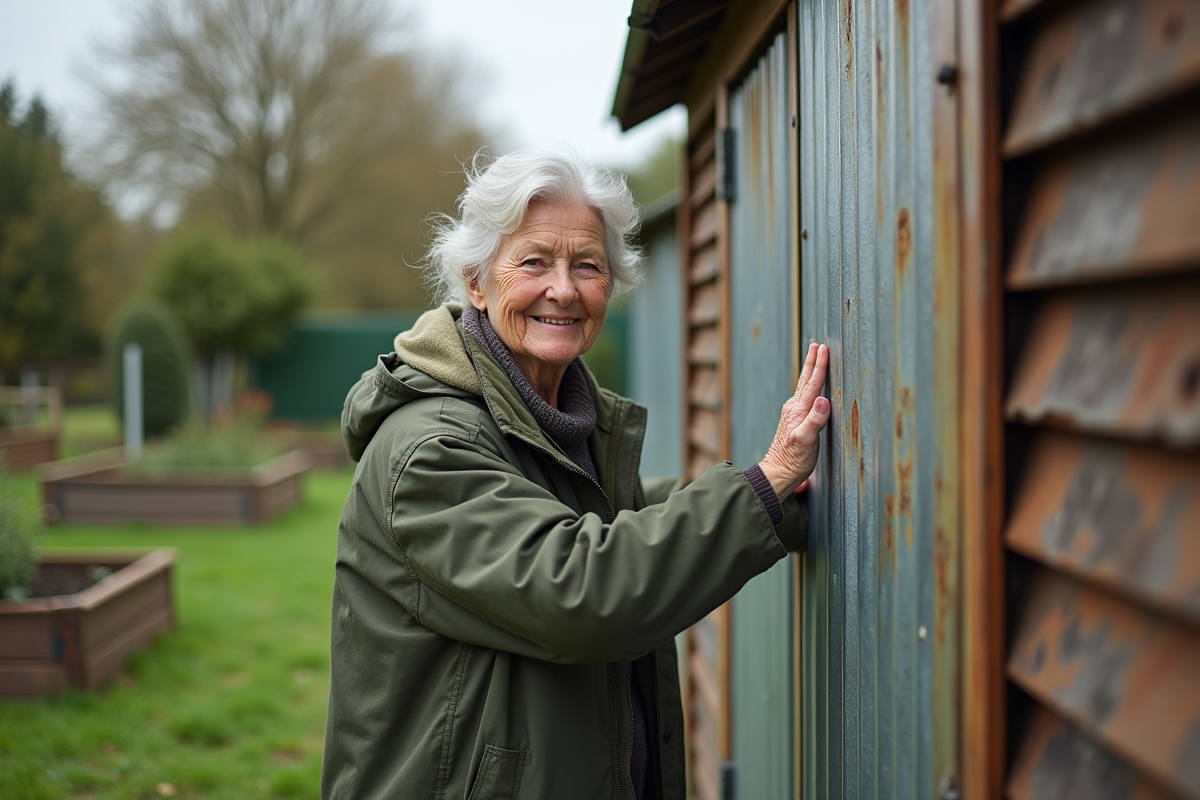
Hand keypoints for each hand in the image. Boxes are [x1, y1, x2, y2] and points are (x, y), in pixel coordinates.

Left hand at [759, 343, 830, 502]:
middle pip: (806, 380)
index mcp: (798, 411)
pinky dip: (809, 384)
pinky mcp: (794, 420)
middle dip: (813, 362)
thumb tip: (824, 399)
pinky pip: (804, 395)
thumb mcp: (807, 441)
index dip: (820, 366)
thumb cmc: (794, 460)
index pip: (812, 384)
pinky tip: (811, 385)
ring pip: (804, 386)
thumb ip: (815, 420)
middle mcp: (794, 408)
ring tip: (814, 357)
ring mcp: (793, 414)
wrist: (779, 472)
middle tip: (817, 344)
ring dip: (810, 370)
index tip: (824, 349)